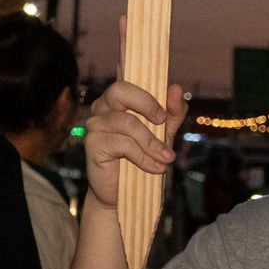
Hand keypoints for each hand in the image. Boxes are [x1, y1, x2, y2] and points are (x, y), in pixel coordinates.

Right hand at [82, 78, 186, 206]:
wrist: (128, 193)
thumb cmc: (144, 158)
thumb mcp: (165, 133)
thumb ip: (173, 111)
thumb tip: (175, 87)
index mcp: (118, 100)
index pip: (126, 78)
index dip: (138, 75)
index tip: (159, 99)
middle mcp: (103, 108)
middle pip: (119, 90)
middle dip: (147, 103)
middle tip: (163, 121)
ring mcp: (95, 125)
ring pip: (127, 122)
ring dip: (152, 142)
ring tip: (166, 158)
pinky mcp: (93, 144)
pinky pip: (123, 144)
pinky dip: (144, 157)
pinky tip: (155, 168)